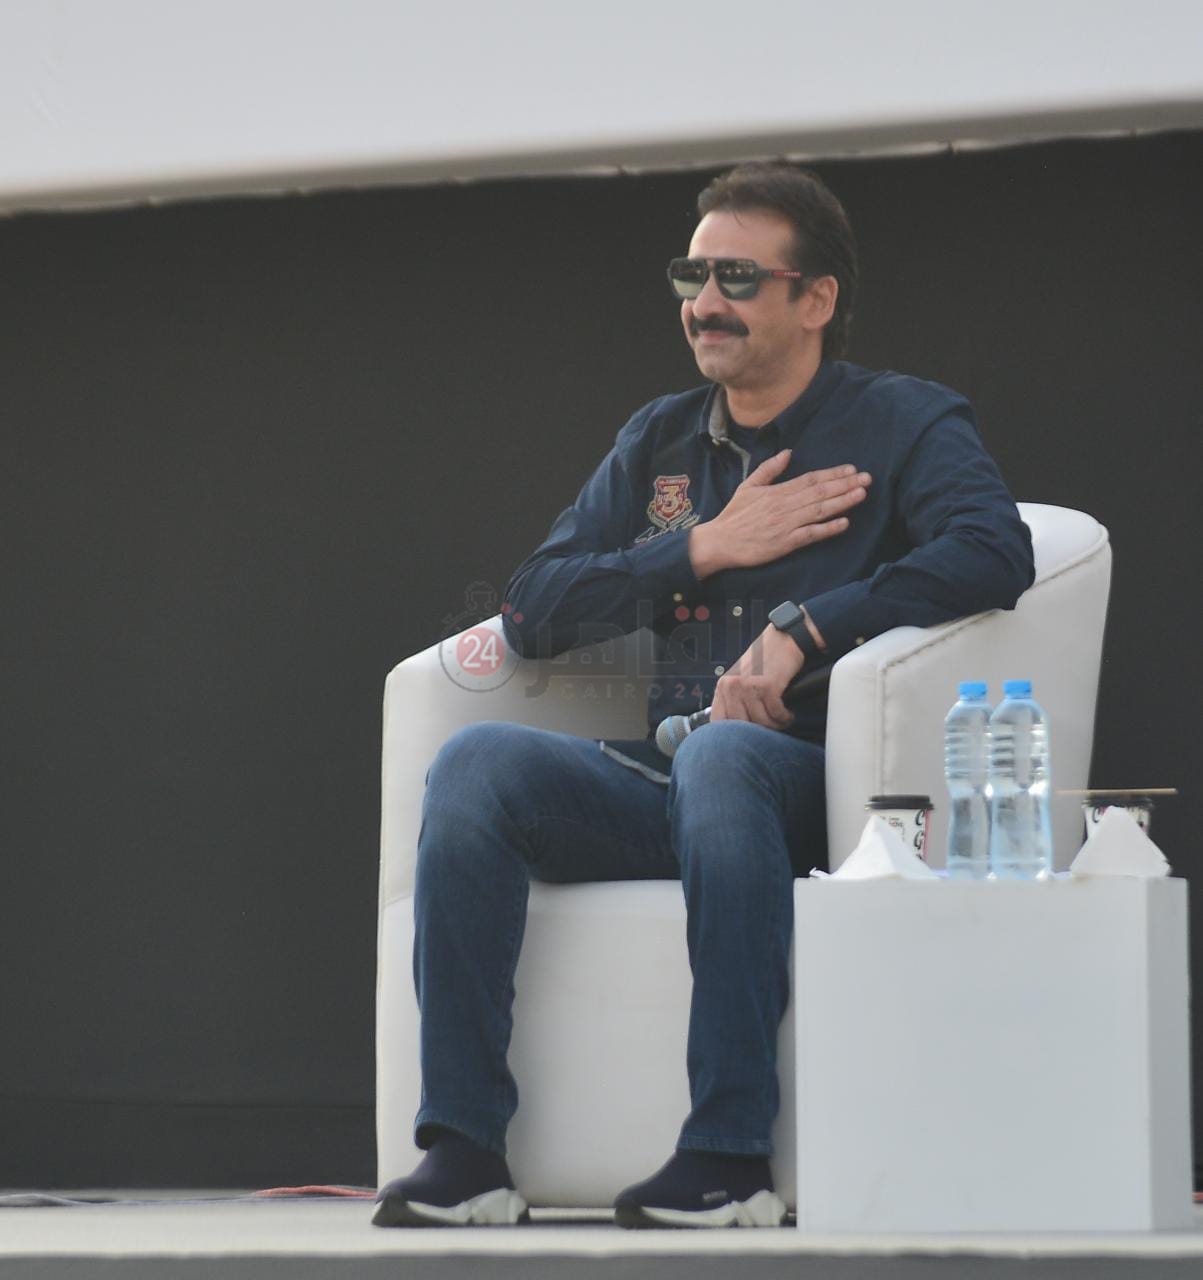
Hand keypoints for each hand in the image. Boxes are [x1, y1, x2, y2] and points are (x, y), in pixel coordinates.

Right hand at [689, 452, 869, 579]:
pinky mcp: (785, 543)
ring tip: (861, 494)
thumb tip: (788, 452)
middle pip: (820, 492)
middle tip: (867, 478)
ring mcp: (786, 525)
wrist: (720, 542)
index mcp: (777, 491)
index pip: (811, 479)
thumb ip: (769, 469)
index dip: (833, 474)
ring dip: (842, 502)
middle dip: (845, 484)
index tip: (852, 469)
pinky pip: (810, 535)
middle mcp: (785, 506)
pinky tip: (844, 523)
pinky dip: (828, 529)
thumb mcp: (748, 486)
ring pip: (819, 510)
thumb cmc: (734, 515)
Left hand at [711, 625, 805, 730]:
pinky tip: (787, 713)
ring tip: (781, 719)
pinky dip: (784, 717)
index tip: (746, 739)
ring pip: (761, 722)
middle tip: (770, 729)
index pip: (718, 721)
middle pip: (741, 725)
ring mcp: (748, 686)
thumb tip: (736, 731)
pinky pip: (776, 714)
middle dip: (759, 731)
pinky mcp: (767, 686)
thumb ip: (734, 701)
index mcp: (723, 687)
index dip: (732, 736)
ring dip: (775, 725)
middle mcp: (731, 686)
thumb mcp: (741, 679)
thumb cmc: (765, 661)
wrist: (784, 640)